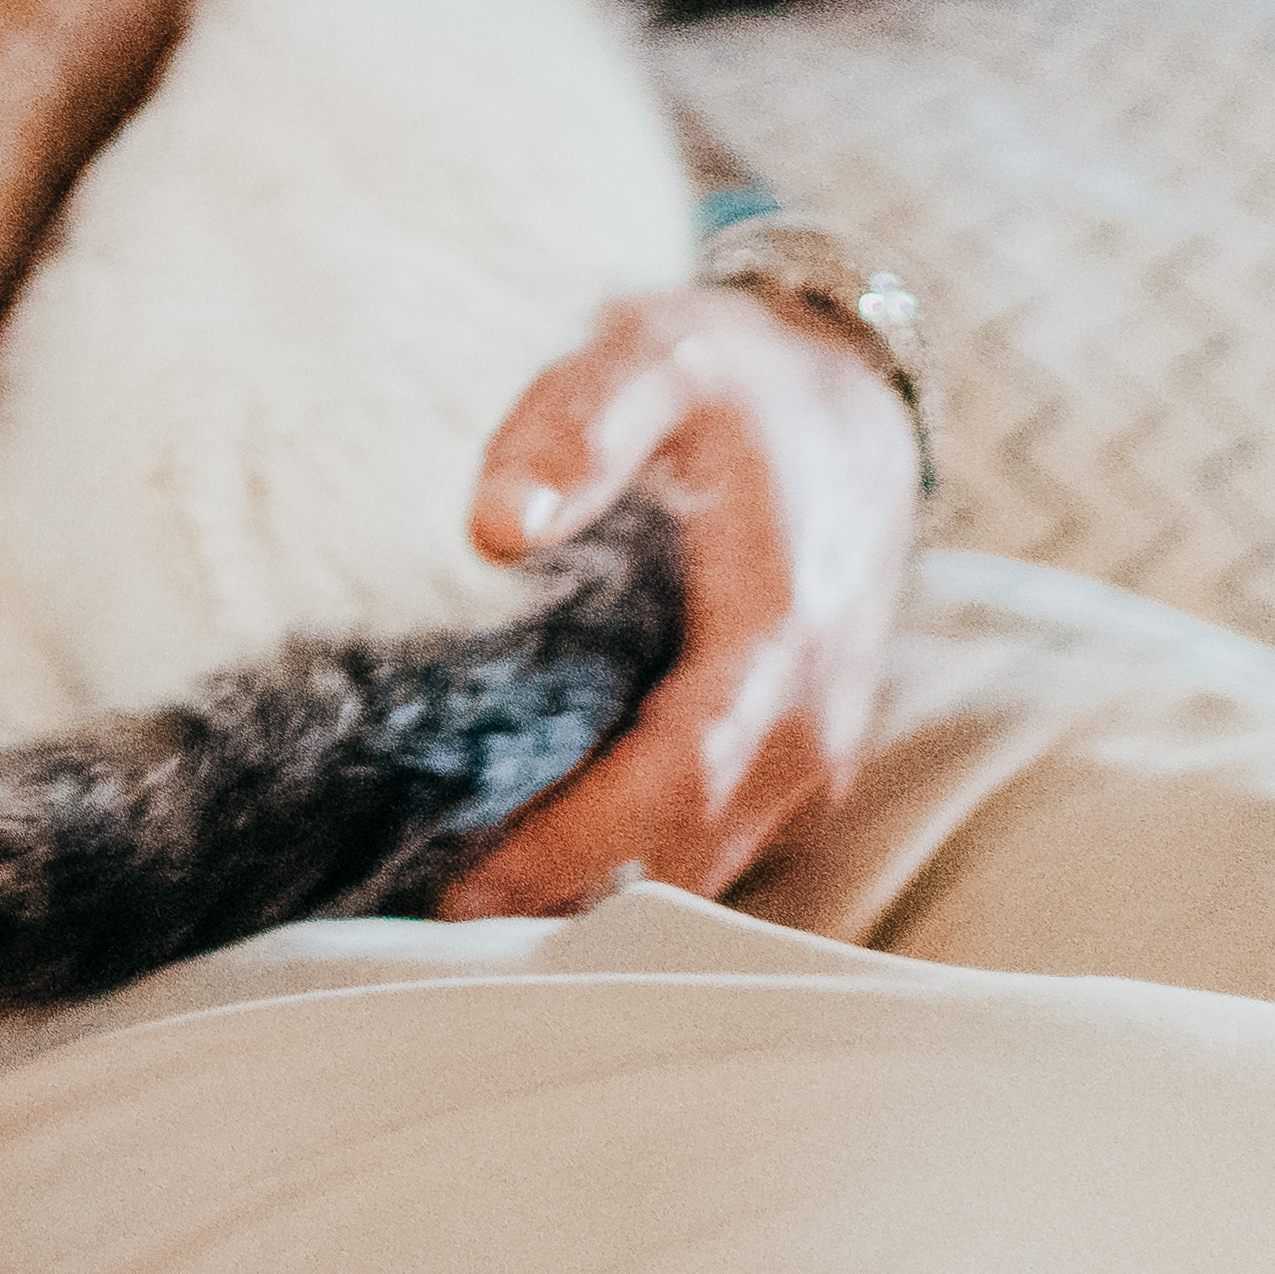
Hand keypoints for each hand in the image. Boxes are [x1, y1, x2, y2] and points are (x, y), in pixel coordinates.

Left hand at [434, 282, 933, 919]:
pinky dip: (637, 867)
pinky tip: (538, 864)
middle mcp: (817, 718)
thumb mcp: (656, 357)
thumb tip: (494, 525)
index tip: (463, 885)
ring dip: (598, 895)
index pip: (677, 781)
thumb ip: (577, 425)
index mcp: (783, 635)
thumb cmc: (740, 379)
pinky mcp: (799, 758)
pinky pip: (719, 841)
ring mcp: (818, 749)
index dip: (571, 847)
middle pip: (687, 853)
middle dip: (565, 896)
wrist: (851, 398)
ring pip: (706, 864)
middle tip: (423, 916)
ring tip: (460, 906)